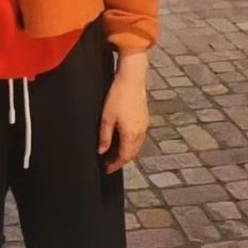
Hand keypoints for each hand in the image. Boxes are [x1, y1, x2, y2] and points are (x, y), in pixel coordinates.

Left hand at [98, 51, 148, 171]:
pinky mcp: (145, 117)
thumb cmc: (117, 96)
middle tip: (108, 163)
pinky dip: (131, 143)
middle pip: (132, 153)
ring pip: (137, 146)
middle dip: (121, 160)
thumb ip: (104, 137)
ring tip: (114, 152)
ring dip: (127, 152)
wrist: (132, 78)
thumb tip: (102, 151)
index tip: (106, 169)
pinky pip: (139, 137)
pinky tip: (123, 139)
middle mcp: (141, 132)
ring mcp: (144, 125)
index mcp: (131, 134)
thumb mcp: (106, 118)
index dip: (115, 165)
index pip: (124, 157)